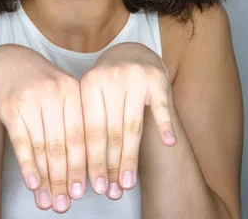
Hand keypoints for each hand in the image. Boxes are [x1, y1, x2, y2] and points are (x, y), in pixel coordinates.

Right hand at [0, 44, 85, 212]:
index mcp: (73, 89)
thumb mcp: (63, 91)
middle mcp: (54, 92)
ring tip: (48, 202)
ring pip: (42, 146)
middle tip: (66, 204)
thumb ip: (76, 120)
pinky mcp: (10, 106)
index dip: (86, 165)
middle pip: (63, 143)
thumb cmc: (41, 83)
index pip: (83, 134)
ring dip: (46, 179)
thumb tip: (90, 166)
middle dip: (65, 178)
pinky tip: (33, 184)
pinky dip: (28, 166)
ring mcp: (31, 98)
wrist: (6, 62)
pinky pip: (21, 142)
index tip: (91, 191)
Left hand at [79, 42, 175, 198]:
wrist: (132, 53)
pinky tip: (168, 143)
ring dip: (130, 158)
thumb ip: (88, 125)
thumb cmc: (109, 86)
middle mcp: (111, 77)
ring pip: (132, 125)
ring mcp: (135, 76)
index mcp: (89, 83)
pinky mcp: (157, 77)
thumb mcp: (92, 96)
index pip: (90, 129)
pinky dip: (164, 125)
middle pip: (110, 131)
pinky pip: (160, 106)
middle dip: (110, 165)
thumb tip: (79, 171)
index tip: (93, 187)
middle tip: (111, 192)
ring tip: (128, 184)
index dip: (91, 160)